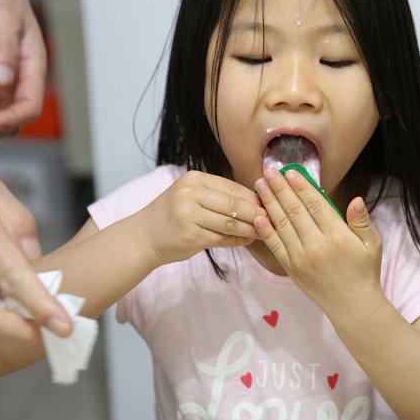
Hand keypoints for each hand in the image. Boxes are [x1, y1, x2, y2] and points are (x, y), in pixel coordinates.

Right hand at [139, 170, 265, 265]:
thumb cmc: (174, 214)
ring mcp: (189, 216)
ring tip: (266, 231)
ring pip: (231, 223)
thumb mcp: (191, 195)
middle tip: (273, 219)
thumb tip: (258, 199)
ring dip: (252, 229)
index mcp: (194, 179)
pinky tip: (249, 240)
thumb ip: (219, 195)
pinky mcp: (191, 237)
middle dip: (257, 213)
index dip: (254, 197)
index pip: (232, 187)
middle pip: (234, 204)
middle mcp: (190, 195)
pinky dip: (239, 240)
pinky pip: (223, 239)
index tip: (270, 204)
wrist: (145, 236)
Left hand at [253, 168, 383, 320]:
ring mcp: (301, 257)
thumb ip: (361, 221)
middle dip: (280, 189)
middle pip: (294, 210)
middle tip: (268, 172)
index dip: (301, 186)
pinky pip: (275, 245)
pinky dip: (265, 230)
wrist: (352, 306)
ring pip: (282, 224)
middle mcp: (316, 244)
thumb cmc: (365, 271)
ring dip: (269, 203)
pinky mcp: (291, 268)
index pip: (315, 204)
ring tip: (260, 186)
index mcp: (337, 235)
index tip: (290, 172)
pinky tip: (258, 215)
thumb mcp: (372, 244)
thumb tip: (355, 199)